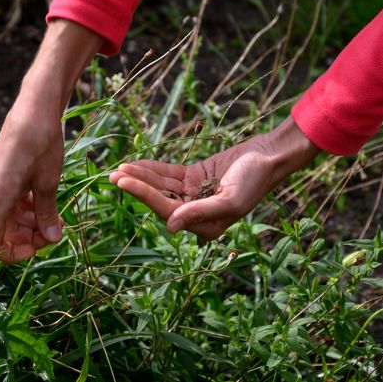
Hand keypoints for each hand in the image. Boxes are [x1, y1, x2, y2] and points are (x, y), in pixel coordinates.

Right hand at [0, 97, 64, 262]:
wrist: (34, 108)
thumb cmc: (41, 142)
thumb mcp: (48, 182)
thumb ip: (47, 214)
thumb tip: (52, 240)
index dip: (12, 254)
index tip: (37, 249)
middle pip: (2, 231)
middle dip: (29, 237)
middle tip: (55, 232)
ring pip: (8, 217)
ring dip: (31, 223)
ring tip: (57, 218)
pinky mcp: (0, 175)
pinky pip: (10, 201)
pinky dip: (27, 208)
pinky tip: (47, 204)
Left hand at [109, 117, 319, 239]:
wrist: (269, 156)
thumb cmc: (254, 180)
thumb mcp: (230, 200)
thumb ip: (200, 213)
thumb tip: (169, 226)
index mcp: (205, 226)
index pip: (167, 210)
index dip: (144, 195)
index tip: (123, 181)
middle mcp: (197, 214)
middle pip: (160, 199)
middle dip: (137, 186)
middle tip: (113, 175)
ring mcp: (195, 194)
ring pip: (162, 186)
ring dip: (142, 176)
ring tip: (119, 167)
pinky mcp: (196, 178)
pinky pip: (170, 175)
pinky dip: (154, 169)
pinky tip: (137, 163)